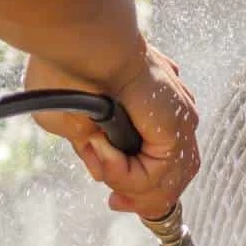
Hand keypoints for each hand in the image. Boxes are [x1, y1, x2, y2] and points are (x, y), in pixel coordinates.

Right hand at [24, 39, 199, 219]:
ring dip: (124, 181)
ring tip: (96, 153)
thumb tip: (100, 175)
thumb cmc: (68, 68)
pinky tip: (102, 147)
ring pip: (163, 182)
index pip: (164, 163)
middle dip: (143, 200)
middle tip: (116, 202)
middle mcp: (172, 116)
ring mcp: (178, 122)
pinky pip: (155, 176)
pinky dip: (124, 173)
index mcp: (154, 109)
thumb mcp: (72, 121)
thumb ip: (90, 151)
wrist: (80, 42)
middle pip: (173, 178)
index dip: (141, 188)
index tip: (117, 201)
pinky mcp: (174, 130)